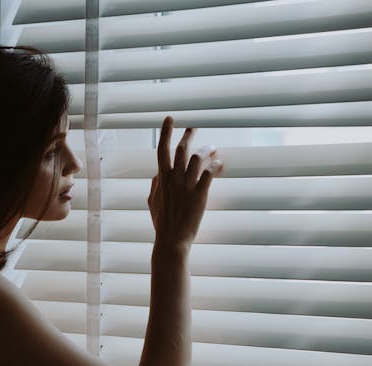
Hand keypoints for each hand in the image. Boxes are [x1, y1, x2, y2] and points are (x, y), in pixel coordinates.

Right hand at [147, 116, 224, 248]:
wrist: (172, 239)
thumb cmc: (161, 222)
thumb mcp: (152, 202)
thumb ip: (153, 185)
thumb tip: (156, 174)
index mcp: (161, 178)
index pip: (162, 149)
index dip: (166, 132)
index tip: (170, 119)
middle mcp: (173, 179)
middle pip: (182, 149)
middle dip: (189, 135)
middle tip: (195, 127)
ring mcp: (187, 186)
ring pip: (197, 158)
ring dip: (206, 150)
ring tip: (213, 149)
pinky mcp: (200, 194)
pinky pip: (209, 174)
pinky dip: (215, 166)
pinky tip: (220, 164)